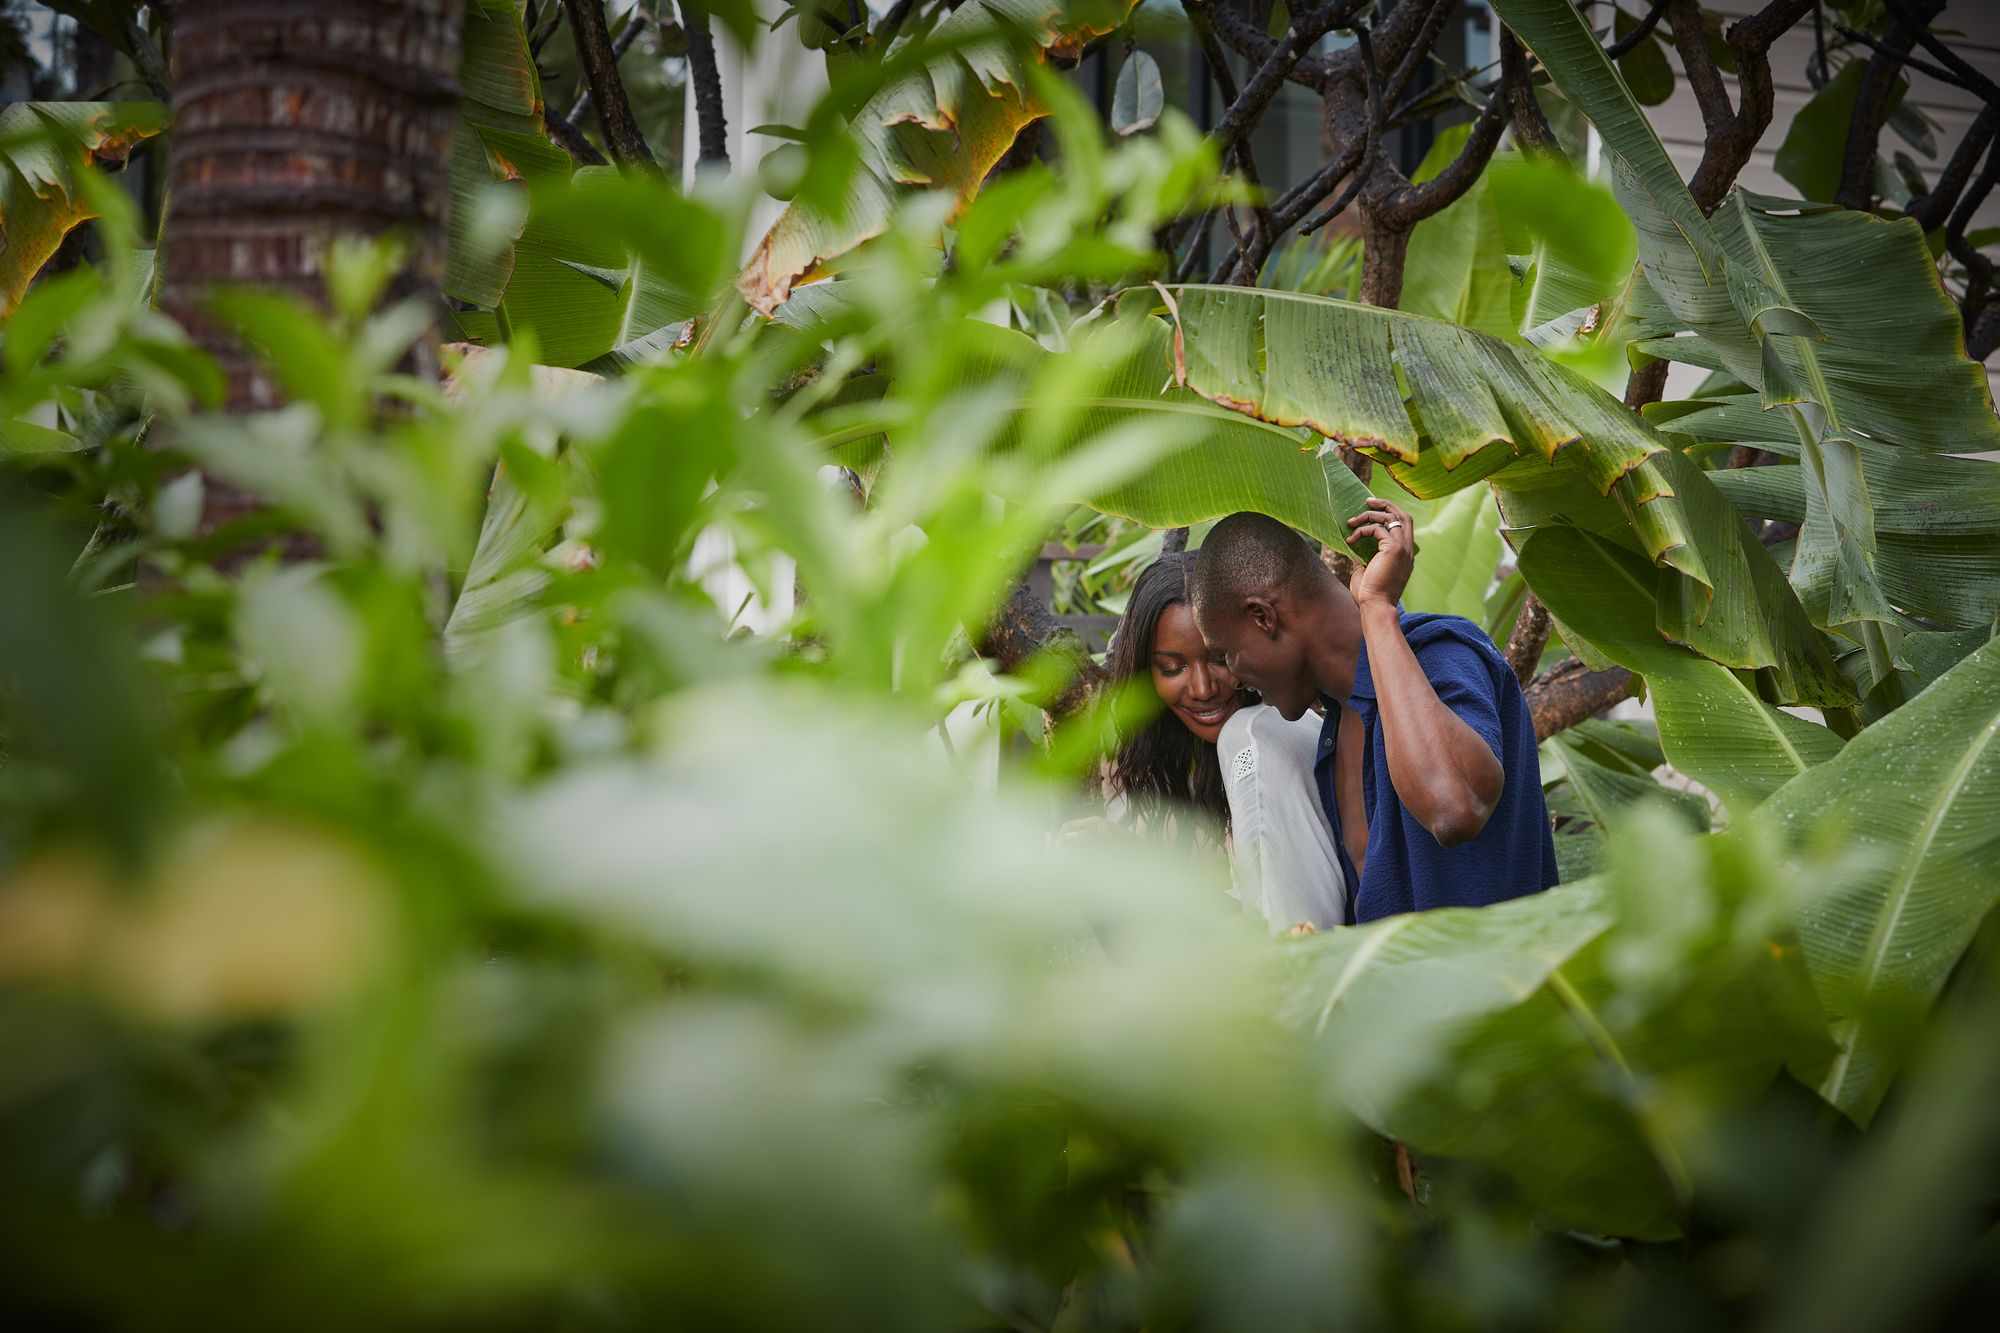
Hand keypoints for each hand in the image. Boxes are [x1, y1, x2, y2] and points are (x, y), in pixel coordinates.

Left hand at [1347, 496, 1414, 611]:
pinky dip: (1362, 530)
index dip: (1390, 515)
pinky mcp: (1394, 549)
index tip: (1372, 511)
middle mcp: (1408, 550)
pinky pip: (1378, 529)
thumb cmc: (1369, 595)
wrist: (1375, 607)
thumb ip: (1364, 557)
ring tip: (1352, 521)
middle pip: (1404, 515)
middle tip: (1368, 501)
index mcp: (1405, 556)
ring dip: (1370, 515)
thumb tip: (1354, 546)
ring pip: (1392, 517)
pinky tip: (1351, 539)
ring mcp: (1403, 549)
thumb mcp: (1366, 571)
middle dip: (1386, 504)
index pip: (1403, 526)